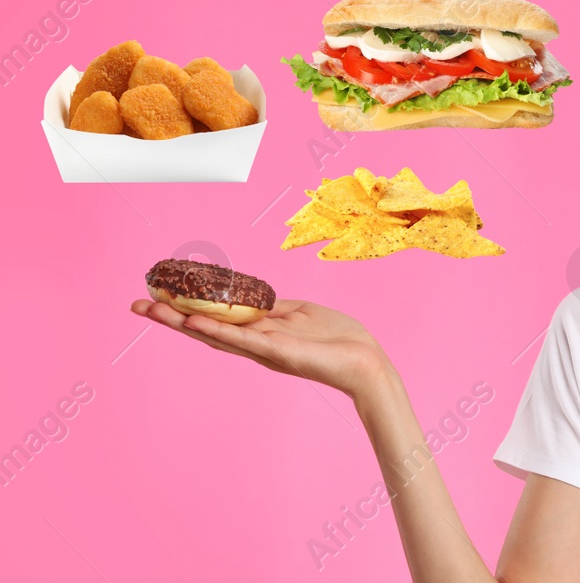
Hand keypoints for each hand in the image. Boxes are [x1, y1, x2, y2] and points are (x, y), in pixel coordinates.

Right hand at [130, 297, 389, 397]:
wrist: (364, 361)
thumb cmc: (337, 338)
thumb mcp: (300, 313)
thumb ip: (272, 308)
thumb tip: (250, 297)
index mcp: (259, 333)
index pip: (215, 319)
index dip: (187, 309)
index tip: (159, 295)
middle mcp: (253, 344)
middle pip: (204, 329)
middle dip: (170, 318)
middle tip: (136, 304)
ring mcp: (263, 349)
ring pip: (215, 334)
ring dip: (182, 322)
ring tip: (152, 310)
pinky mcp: (277, 352)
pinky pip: (242, 340)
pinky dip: (216, 330)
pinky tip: (193, 322)